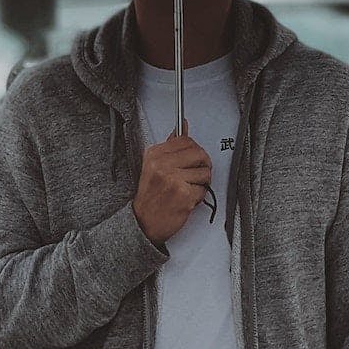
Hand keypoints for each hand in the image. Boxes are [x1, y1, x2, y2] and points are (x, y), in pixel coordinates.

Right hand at [131, 119, 211, 246]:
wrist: (143, 222)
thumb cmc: (150, 196)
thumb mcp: (154, 166)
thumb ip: (170, 146)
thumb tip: (182, 126)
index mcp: (155, 154)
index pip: (186, 140)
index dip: (194, 150)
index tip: (192, 158)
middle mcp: (163, 165)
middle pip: (199, 154)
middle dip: (203, 165)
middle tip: (196, 174)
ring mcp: (173, 179)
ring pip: (205, 172)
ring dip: (201, 183)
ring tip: (188, 188)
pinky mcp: (184, 194)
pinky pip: (203, 190)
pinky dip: (198, 196)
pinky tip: (187, 199)